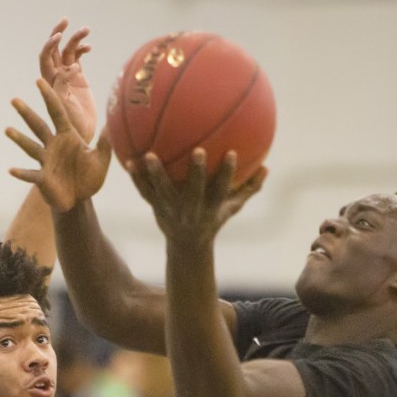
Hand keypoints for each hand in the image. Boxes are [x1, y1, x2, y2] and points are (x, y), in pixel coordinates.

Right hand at [7, 78, 111, 211]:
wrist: (80, 199)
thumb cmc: (89, 178)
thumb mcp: (101, 160)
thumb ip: (105, 145)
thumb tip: (112, 126)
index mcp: (67, 136)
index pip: (57, 112)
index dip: (49, 97)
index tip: (39, 81)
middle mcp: (53, 145)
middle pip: (38, 126)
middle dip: (26, 113)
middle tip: (14, 100)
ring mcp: (46, 161)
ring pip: (30, 147)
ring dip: (19, 139)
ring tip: (7, 129)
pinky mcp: (42, 178)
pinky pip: (31, 174)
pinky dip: (22, 172)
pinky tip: (11, 170)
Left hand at [40, 18, 95, 143]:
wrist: (84, 139)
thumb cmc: (73, 127)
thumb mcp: (67, 108)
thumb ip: (64, 87)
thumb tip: (69, 68)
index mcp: (50, 85)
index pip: (46, 59)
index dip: (50, 46)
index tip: (59, 38)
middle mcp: (56, 79)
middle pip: (53, 50)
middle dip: (57, 34)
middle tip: (64, 21)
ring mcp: (67, 78)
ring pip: (68, 52)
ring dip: (75, 39)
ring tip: (86, 29)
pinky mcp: (78, 79)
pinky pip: (78, 58)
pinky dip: (82, 50)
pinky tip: (90, 47)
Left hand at [129, 148, 266, 247]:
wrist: (188, 245)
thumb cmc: (213, 219)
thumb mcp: (232, 208)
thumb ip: (249, 188)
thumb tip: (267, 168)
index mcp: (211, 208)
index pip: (222, 190)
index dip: (227, 174)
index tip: (231, 153)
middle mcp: (192, 210)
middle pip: (194, 192)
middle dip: (196, 173)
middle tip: (197, 151)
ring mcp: (172, 210)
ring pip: (163, 192)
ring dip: (156, 174)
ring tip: (148, 155)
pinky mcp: (156, 208)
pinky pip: (145, 193)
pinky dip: (137, 179)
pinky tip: (129, 160)